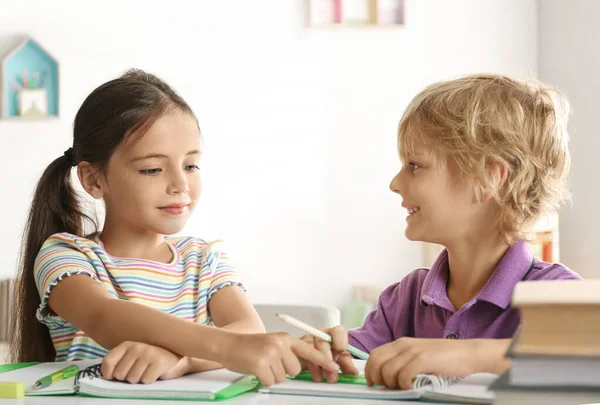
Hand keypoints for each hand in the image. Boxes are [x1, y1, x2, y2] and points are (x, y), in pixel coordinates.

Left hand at [101, 341, 190, 383]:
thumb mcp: (131, 358)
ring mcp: (148, 353)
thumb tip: (107, 376)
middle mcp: (136, 347)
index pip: (108, 361)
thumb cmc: (148, 361)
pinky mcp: (159, 362)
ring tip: (147, 371)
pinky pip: (146, 380)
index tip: (114, 377)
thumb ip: (118, 364)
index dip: (108, 373)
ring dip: (139, 379)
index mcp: (127, 345)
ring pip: (132, 379)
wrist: (174, 357)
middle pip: (120, 374)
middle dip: (127, 377)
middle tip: (138, 371)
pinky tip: (155, 372)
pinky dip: (150, 380)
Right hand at [219, 332, 340, 385]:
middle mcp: (280, 344)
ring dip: (273, 375)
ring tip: (262, 364)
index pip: (309, 351)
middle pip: (295, 370)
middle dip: (284, 371)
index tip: (335, 369)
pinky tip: (256, 369)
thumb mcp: (274, 344)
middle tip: (269, 363)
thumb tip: (303, 368)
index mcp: (286, 338)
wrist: (229, 345)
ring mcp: (271, 353)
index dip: (324, 361)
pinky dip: (263, 379)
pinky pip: (271, 381)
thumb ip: (289, 352)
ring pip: (283, 377)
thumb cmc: (252, 347)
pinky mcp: (261, 364)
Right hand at [300, 326, 358, 382]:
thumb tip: (354, 373)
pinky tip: (311, 374)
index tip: (341, 349)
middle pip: (322, 342)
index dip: (340, 339)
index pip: (338, 331)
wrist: (313, 360)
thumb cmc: (329, 356)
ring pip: (310, 349)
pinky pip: (301, 356)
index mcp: (333, 334)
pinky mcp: (297, 348)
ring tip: (321, 378)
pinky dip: (307, 367)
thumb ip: (347, 365)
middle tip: (332, 374)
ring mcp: (307, 340)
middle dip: (327, 359)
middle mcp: (320, 334)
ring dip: (316, 365)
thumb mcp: (340, 360)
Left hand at [365, 338, 505, 389]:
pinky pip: (403, 375)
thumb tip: (385, 379)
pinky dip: (404, 384)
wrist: (469, 354)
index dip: (370, 371)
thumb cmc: (445, 360)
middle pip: (376, 362)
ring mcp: (413, 351)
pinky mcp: (423, 359)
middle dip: (377, 379)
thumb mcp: (418, 356)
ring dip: (392, 384)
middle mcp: (403, 345)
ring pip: (387, 371)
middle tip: (388, 388)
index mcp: (400, 344)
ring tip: (404, 388)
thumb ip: (402, 363)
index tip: (375, 384)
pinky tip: (412, 386)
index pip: (374, 356)